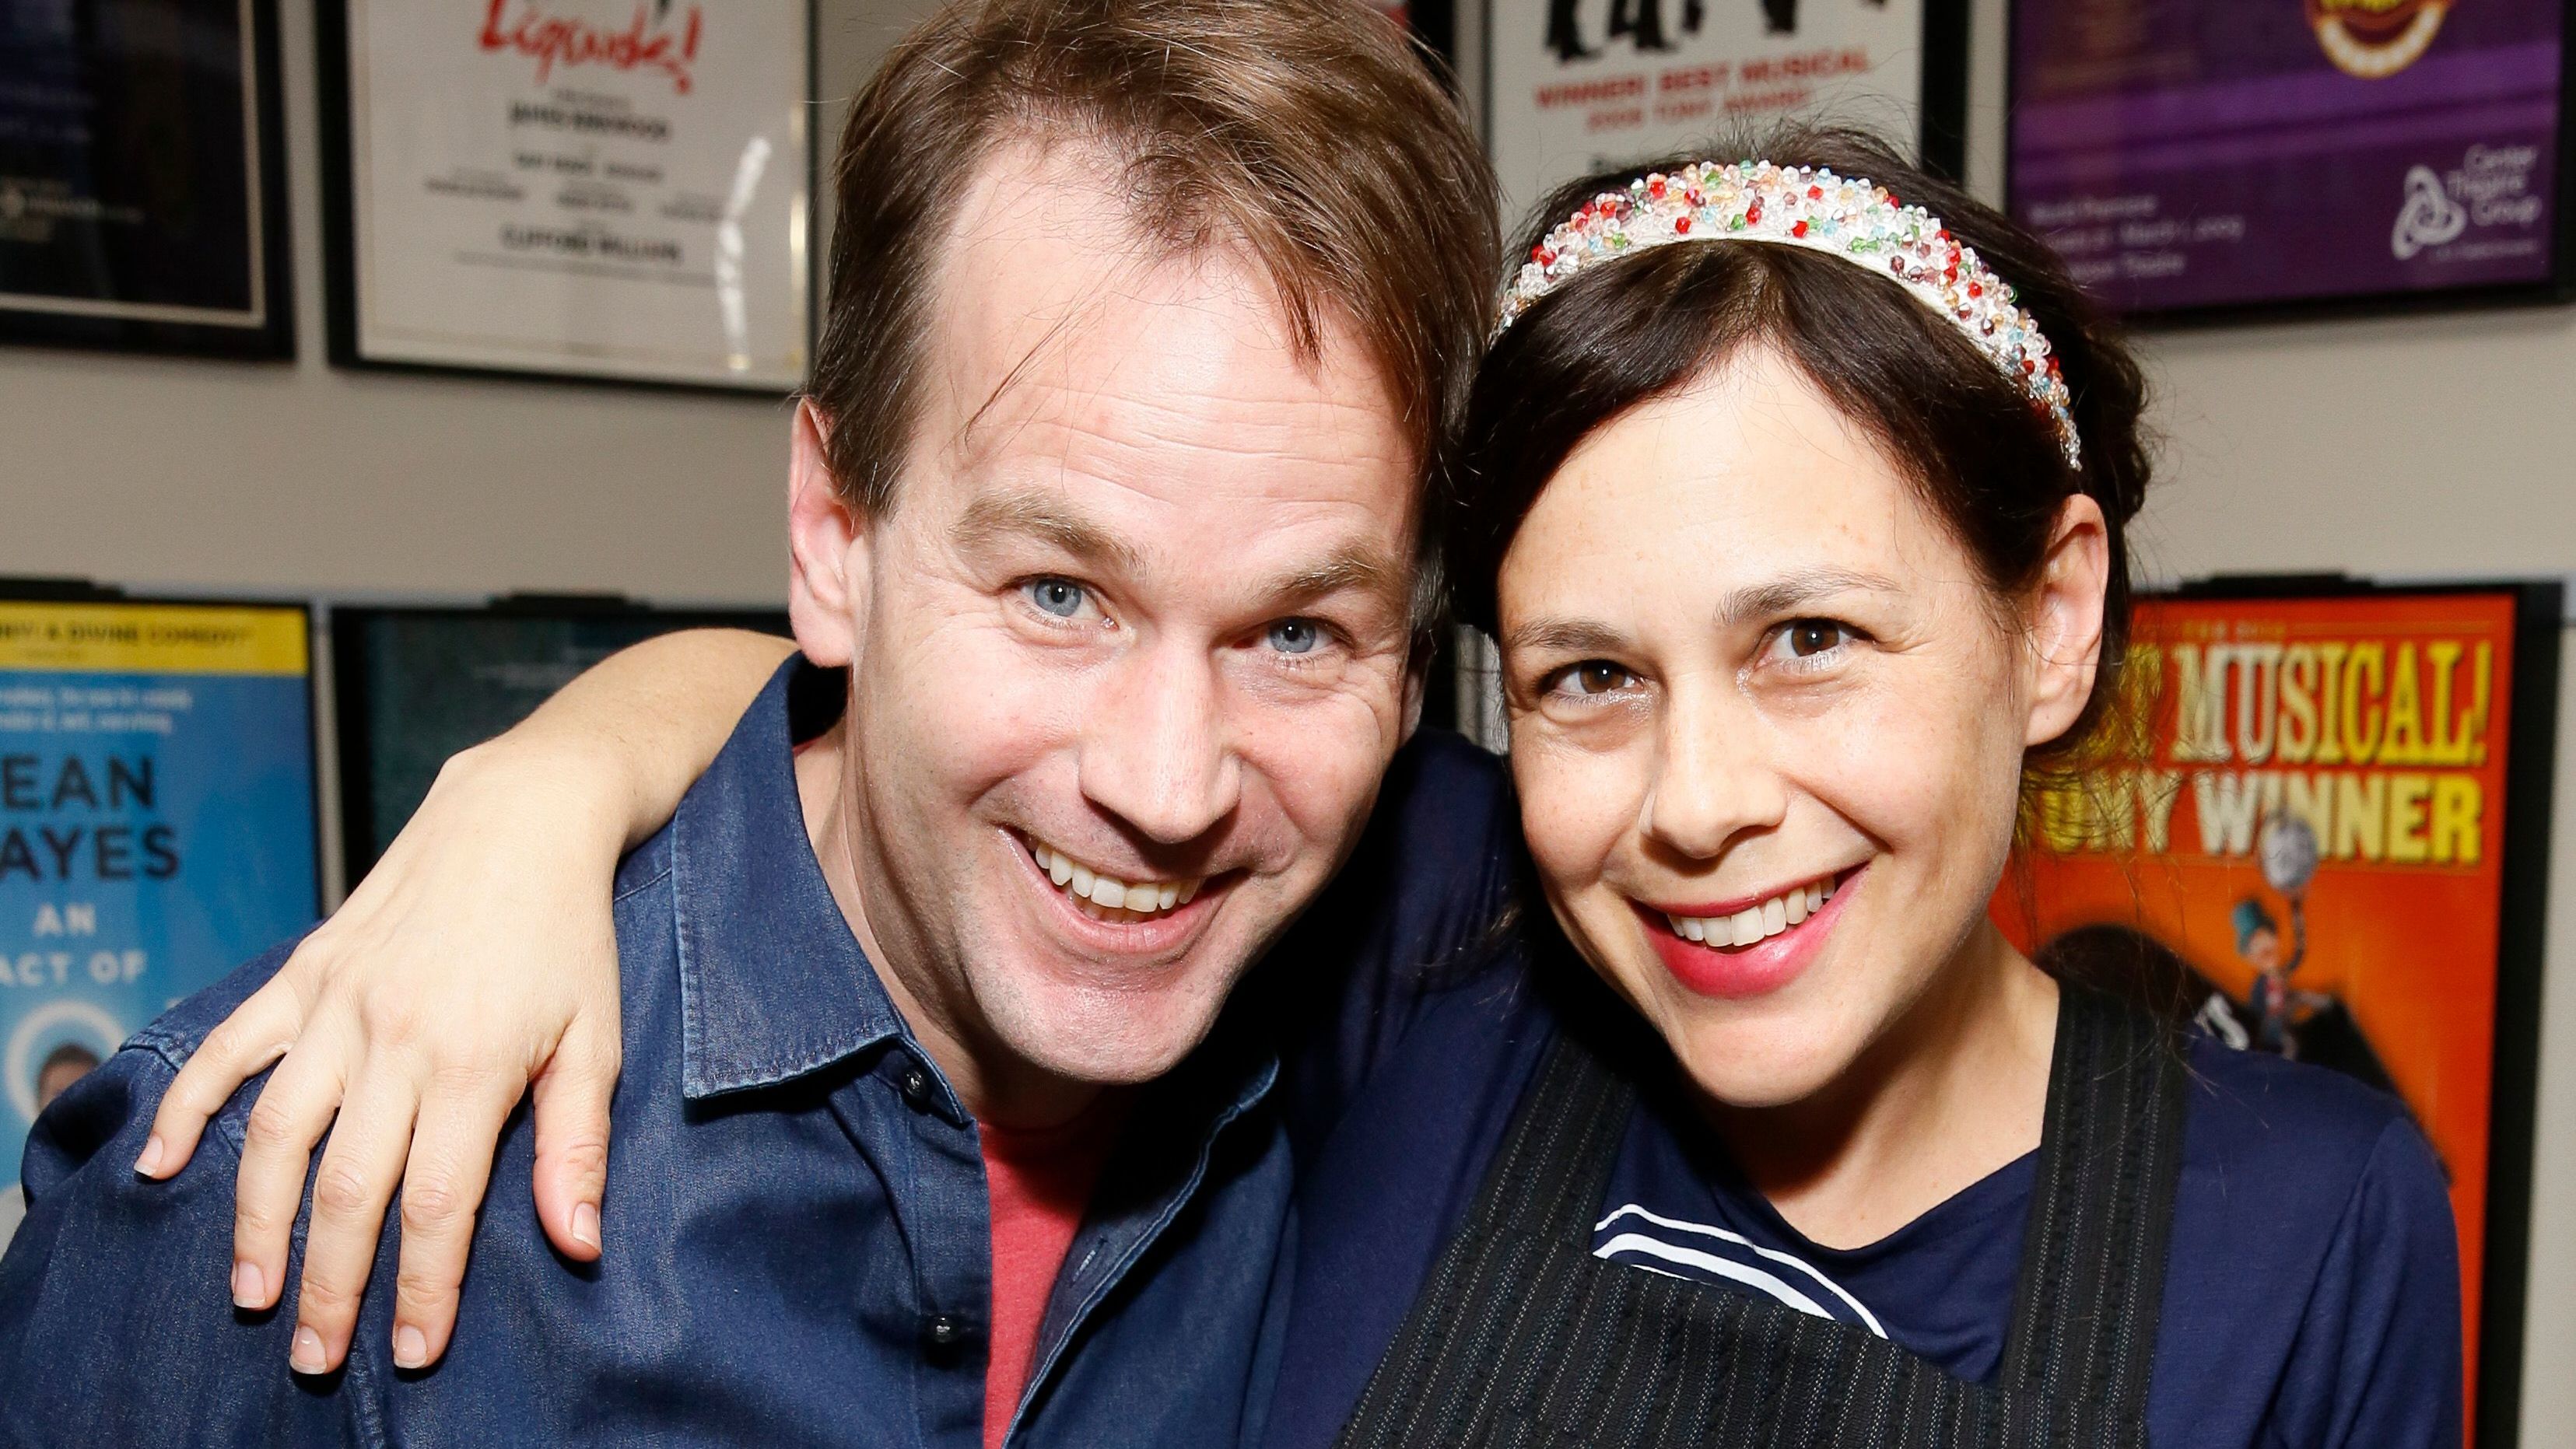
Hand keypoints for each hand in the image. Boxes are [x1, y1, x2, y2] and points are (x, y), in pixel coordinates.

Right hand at [136, 740, 626, 1374]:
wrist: (520, 819)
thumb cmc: (568, 937)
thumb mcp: (595, 1040)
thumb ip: (575, 1147)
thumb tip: (578, 1244)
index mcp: (471, 1064)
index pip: (435, 1205)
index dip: (421, 1288)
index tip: (411, 1351)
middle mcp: (392, 1040)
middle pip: (347, 1188)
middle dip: (330, 1283)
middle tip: (315, 1354)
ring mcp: (337, 1006)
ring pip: (276, 1134)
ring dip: (254, 1220)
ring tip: (252, 1287)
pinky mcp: (303, 973)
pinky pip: (229, 1049)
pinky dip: (188, 1108)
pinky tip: (164, 1166)